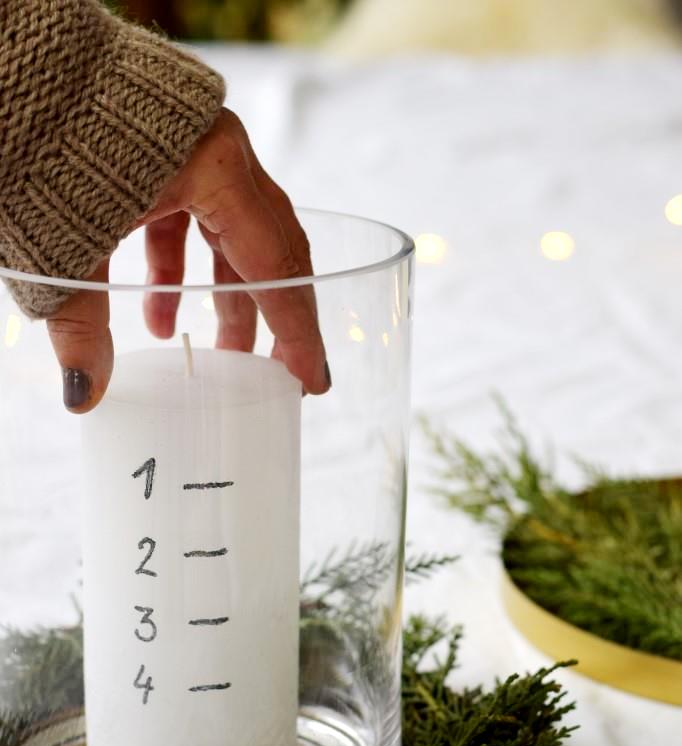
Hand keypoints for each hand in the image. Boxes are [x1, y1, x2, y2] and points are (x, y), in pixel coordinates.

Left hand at [49, 109, 329, 411]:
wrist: (9, 67)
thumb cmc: (39, 140)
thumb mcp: (64, 244)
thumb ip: (81, 324)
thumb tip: (85, 396)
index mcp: (215, 167)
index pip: (275, 266)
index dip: (296, 331)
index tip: (311, 379)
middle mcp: (220, 154)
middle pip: (268, 251)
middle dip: (271, 318)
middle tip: (278, 372)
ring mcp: (197, 149)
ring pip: (230, 238)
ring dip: (222, 299)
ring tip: (213, 354)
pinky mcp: (168, 153)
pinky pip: (191, 220)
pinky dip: (178, 269)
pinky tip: (156, 315)